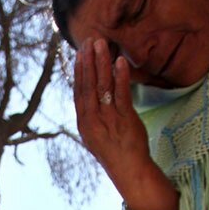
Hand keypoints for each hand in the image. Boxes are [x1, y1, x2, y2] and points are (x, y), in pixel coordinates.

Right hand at [74, 39, 178, 209]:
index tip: (80, 52)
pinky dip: (120, 77)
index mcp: (84, 123)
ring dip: (101, 63)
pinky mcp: (125, 120)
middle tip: (89, 40)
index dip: (79, 71)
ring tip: (102, 44)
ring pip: (102, 87)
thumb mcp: (97, 133)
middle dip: (88, 61)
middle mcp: (93, 121)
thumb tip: (91, 93)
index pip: (79, 92)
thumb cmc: (114, 151)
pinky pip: (122, 94)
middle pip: (88, 86)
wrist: (129, 170)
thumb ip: (93, 113)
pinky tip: (120, 61)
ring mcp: (109, 120)